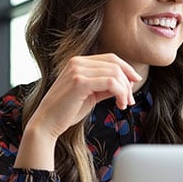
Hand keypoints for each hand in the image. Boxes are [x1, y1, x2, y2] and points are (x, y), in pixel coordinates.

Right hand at [15, 54, 141, 169]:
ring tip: (124, 104)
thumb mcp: (90, 95)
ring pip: (115, 73)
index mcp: (78, 62)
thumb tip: (125, 84)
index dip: (127, 68)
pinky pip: (111, 83)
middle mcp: (77, 62)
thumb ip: (105, 86)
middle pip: (115, 64)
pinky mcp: (79, 82)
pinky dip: (120, 93)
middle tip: (129, 101)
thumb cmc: (66, 111)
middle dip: (128, 83)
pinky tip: (119, 104)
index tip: (135, 82)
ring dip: (125, 90)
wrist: (47, 123)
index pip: (110, 58)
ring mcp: (77, 70)